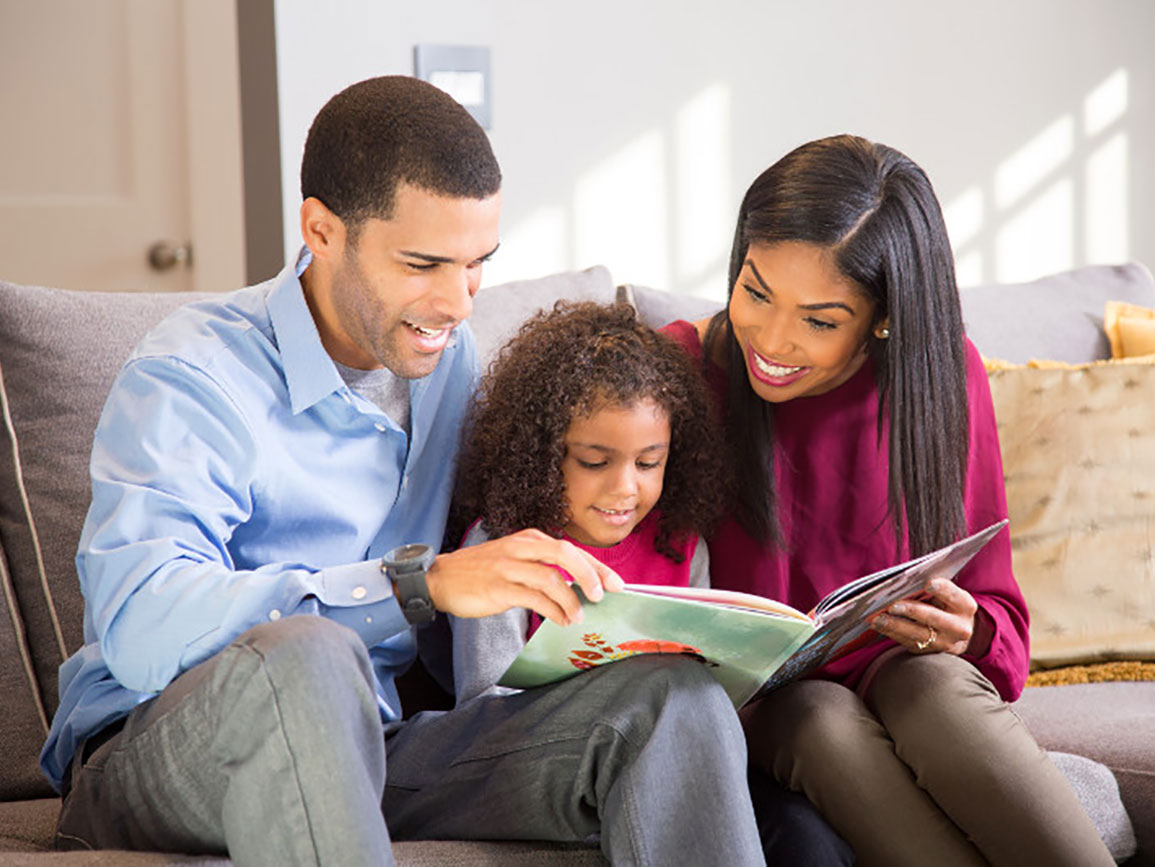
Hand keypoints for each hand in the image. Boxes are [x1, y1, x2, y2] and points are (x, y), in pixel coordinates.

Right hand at [424, 528, 624, 626]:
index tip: (616, 584)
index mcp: (529, 538)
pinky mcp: (499, 587)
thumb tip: (578, 586)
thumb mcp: (515, 558)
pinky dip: (553, 611)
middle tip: (603, 596)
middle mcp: (521, 547)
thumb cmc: (481, 571)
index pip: (571, 548)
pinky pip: (534, 598)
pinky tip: (560, 620)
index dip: (596, 566)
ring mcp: (509, 566)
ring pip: (552, 579)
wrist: (441, 578)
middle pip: (565, 554)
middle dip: (590, 575)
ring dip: (571, 601)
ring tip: (578, 617)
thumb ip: (543, 566)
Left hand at [869, 579, 990, 656]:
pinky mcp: (929, 651)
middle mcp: (959, 627)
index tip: (928, 584)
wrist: (956, 633)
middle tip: (892, 606)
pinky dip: (891, 633)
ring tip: (877, 619)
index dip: (941, 589)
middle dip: (912, 611)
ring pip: (918, 634)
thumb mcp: (946, 594)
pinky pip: (908, 642)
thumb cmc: (945, 604)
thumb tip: (903, 582)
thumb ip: (931, 589)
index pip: (953, 594)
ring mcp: (945, 642)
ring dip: (894, 626)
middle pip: (934, 618)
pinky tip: (878, 626)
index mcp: (965, 605)